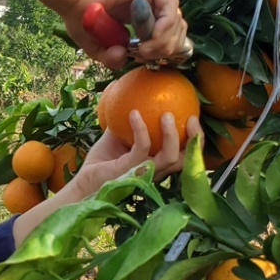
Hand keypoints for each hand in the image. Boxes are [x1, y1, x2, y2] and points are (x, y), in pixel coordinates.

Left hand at [10, 111, 202, 248]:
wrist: (82, 181)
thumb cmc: (101, 161)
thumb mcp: (118, 137)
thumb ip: (130, 123)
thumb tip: (137, 99)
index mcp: (158, 164)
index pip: (185, 155)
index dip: (196, 140)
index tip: (195, 118)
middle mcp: (155, 171)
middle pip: (186, 160)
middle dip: (195, 139)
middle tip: (191, 116)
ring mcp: (143, 173)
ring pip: (168, 157)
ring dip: (170, 134)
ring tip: (166, 114)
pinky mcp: (128, 171)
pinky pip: (140, 148)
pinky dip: (140, 129)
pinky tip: (133, 113)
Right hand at [13, 0, 188, 70]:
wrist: (71, 0)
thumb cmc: (80, 20)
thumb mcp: (99, 47)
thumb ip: (113, 58)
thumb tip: (123, 57)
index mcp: (141, 13)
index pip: (168, 32)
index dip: (163, 49)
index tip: (143, 57)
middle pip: (177, 27)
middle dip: (165, 48)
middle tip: (144, 55)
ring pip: (176, 20)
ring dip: (163, 41)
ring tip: (143, 50)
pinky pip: (170, 8)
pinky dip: (163, 29)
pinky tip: (148, 40)